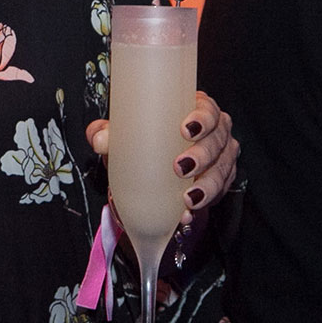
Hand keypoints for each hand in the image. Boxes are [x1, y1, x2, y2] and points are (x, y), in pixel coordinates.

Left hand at [86, 91, 238, 223]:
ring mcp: (221, 157)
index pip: (207, 109)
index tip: (186, 129)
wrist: (149, 168)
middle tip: (180, 167)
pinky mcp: (221, 181)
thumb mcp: (124, 134)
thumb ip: (106, 132)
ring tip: (188, 198)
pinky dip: (204, 204)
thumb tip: (99, 140)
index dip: (202, 118)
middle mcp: (215, 132)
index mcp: (195, 111)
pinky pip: (218, 193)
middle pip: (217, 141)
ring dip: (207, 185)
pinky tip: (187, 213)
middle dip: (202, 155)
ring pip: (222, 169)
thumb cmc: (144, 140)